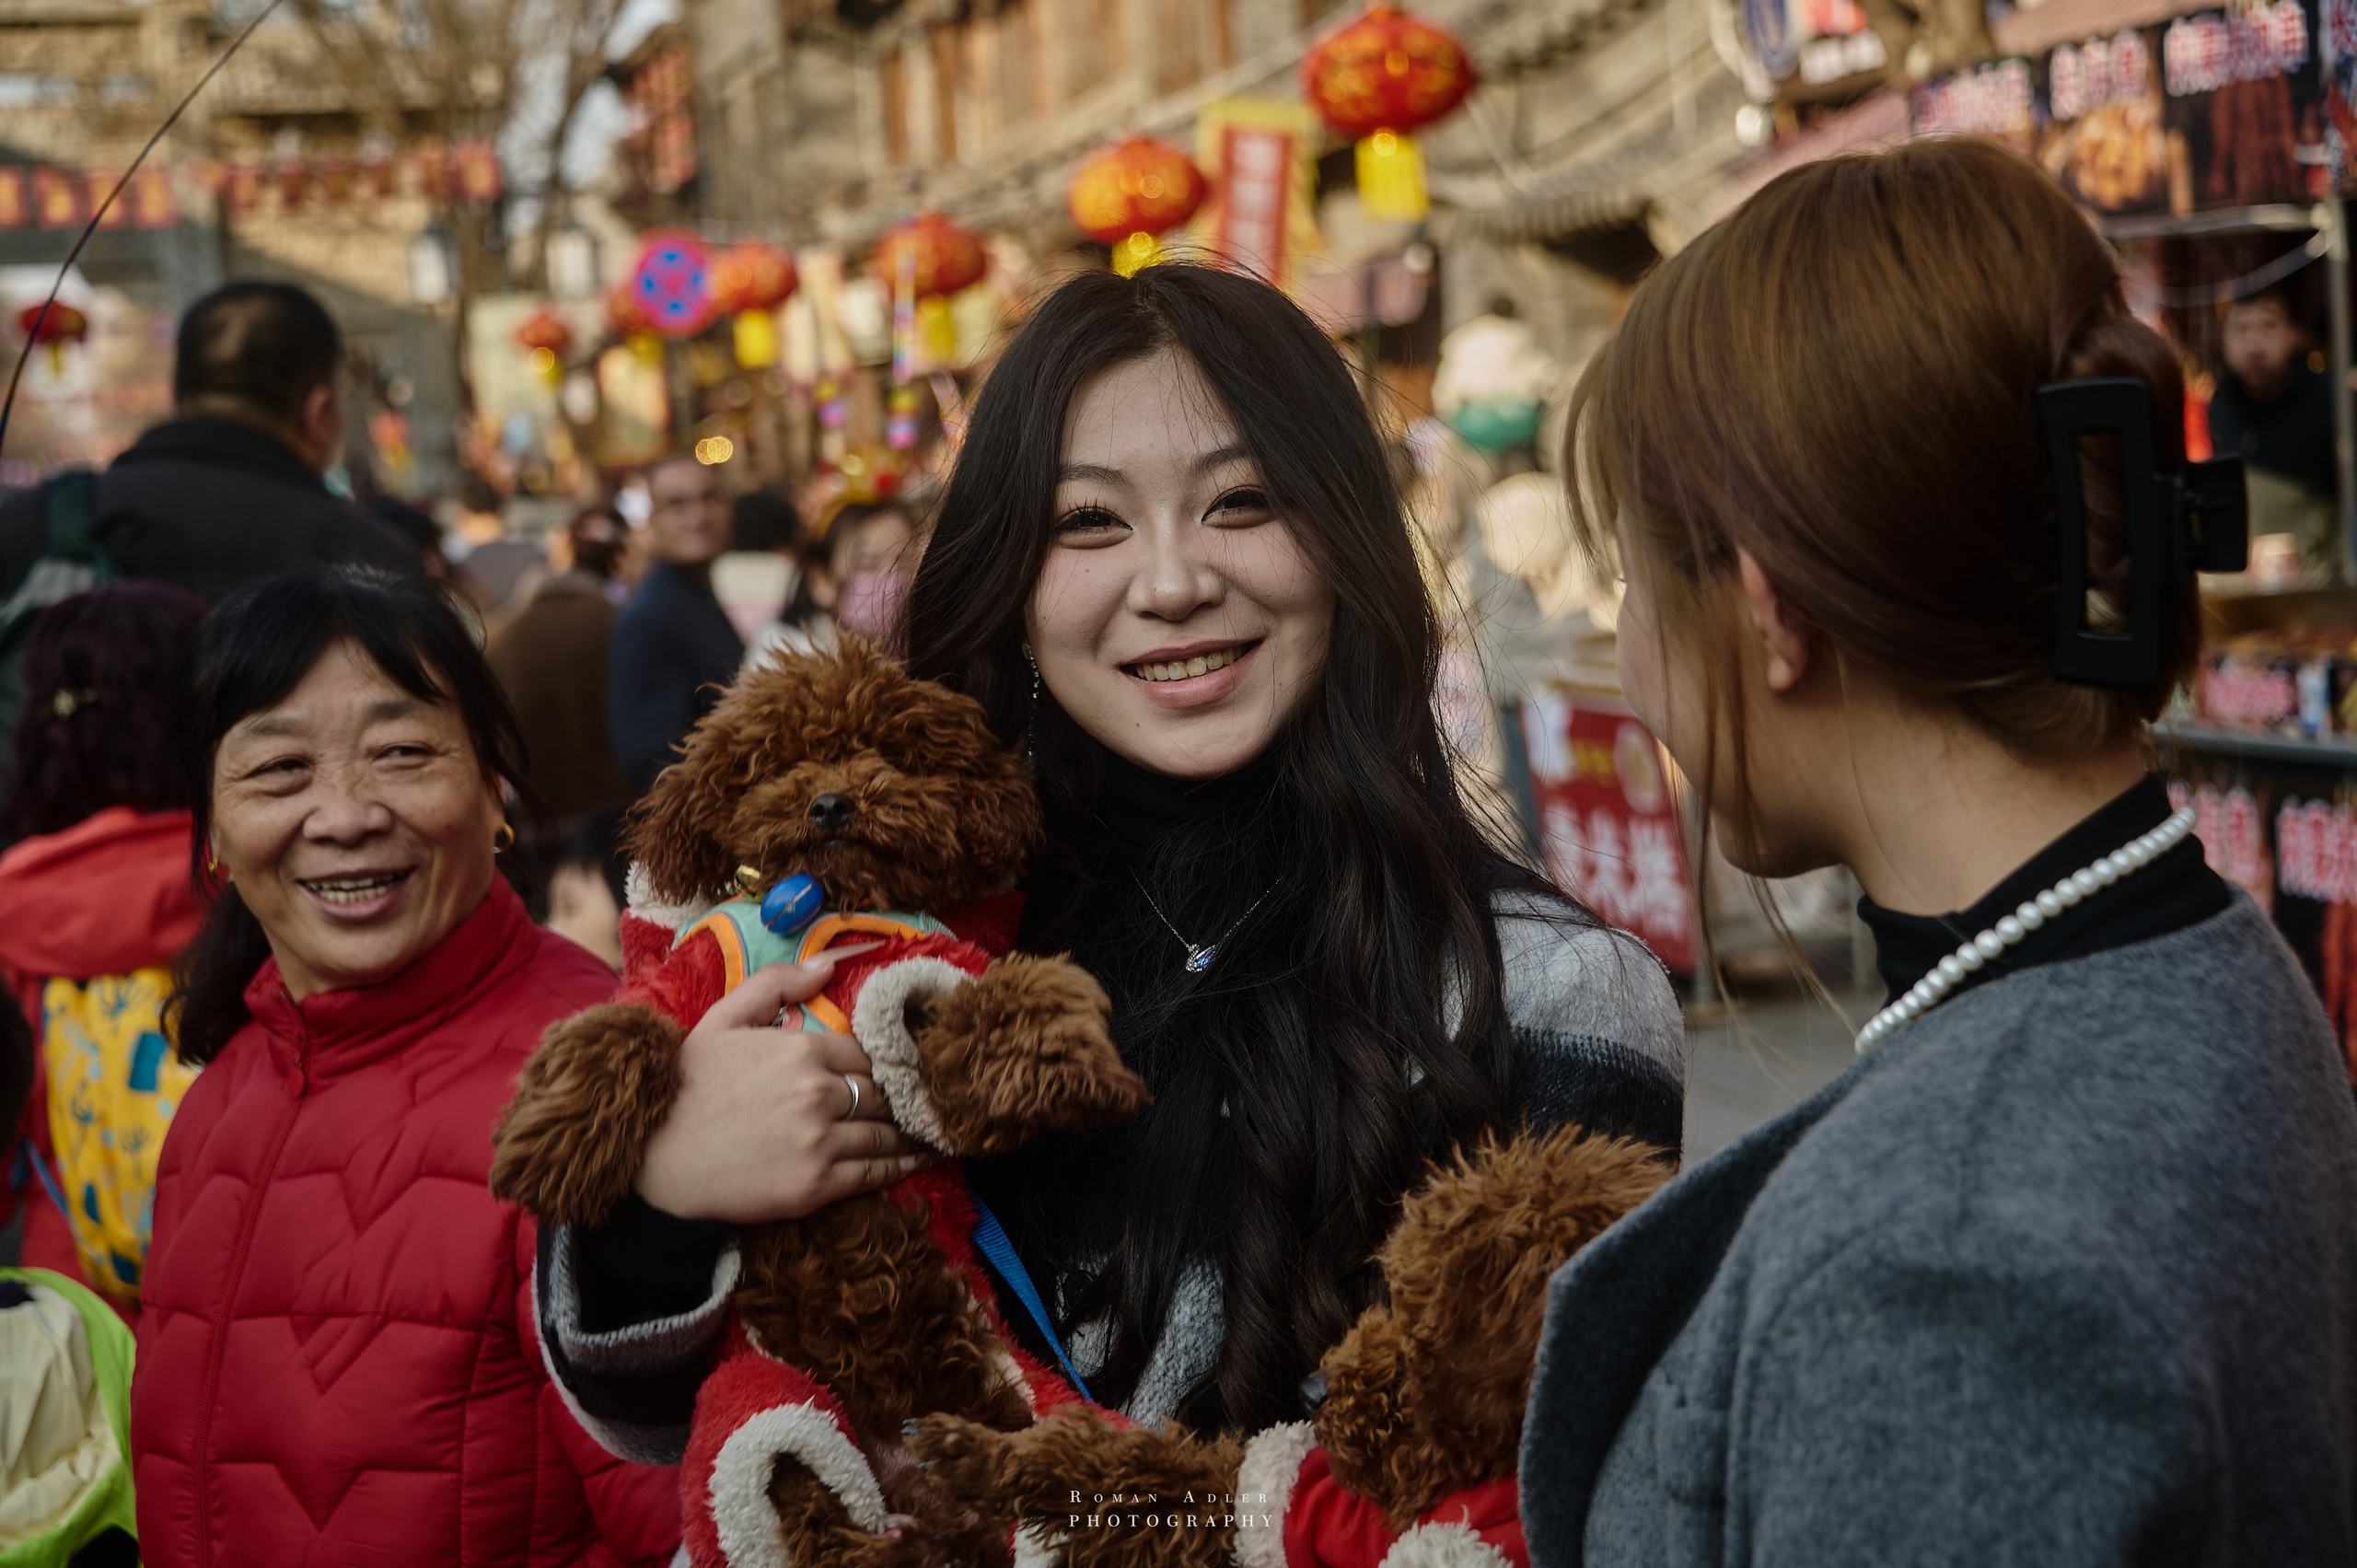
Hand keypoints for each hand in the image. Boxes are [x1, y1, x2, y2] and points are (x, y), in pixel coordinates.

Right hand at [635, 954, 922, 1222]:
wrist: (652, 1156)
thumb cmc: (686, 1084)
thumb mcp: (723, 1019)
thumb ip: (777, 984)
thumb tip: (831, 963)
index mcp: (800, 1049)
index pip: (866, 1053)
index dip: (881, 1062)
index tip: (897, 1069)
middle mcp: (817, 1093)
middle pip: (881, 1092)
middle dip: (900, 1095)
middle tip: (920, 1099)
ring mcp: (819, 1141)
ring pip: (884, 1133)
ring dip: (908, 1131)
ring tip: (925, 1129)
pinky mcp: (816, 1186)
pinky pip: (874, 1173)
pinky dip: (900, 1166)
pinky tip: (916, 1160)